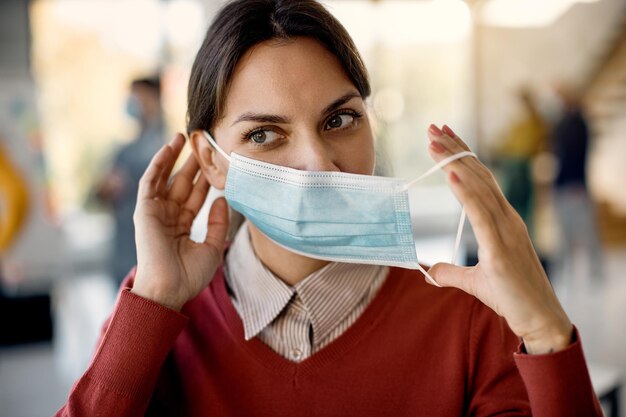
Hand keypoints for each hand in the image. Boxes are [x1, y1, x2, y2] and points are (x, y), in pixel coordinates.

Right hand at [131, 133, 228, 310]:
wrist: (169, 289)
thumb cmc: (189, 276)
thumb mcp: (213, 248)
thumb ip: (218, 223)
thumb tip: (223, 198)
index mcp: (183, 226)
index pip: (196, 196)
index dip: (205, 179)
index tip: (217, 162)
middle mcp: (169, 216)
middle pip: (182, 183)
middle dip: (192, 163)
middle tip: (204, 142)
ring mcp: (156, 212)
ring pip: (167, 178)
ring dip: (175, 157)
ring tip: (186, 136)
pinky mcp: (144, 209)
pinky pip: (151, 181)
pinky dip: (159, 163)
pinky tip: (170, 148)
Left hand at [426, 124, 571, 353]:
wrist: (539, 320)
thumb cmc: (512, 299)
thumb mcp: (474, 281)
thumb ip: (451, 273)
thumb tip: (429, 271)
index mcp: (502, 221)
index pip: (481, 181)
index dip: (462, 157)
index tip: (444, 138)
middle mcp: (507, 218)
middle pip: (478, 175)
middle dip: (455, 150)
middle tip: (433, 128)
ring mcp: (507, 229)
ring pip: (479, 187)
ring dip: (454, 162)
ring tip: (434, 141)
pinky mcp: (502, 246)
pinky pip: (481, 213)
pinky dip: (466, 191)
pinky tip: (451, 172)